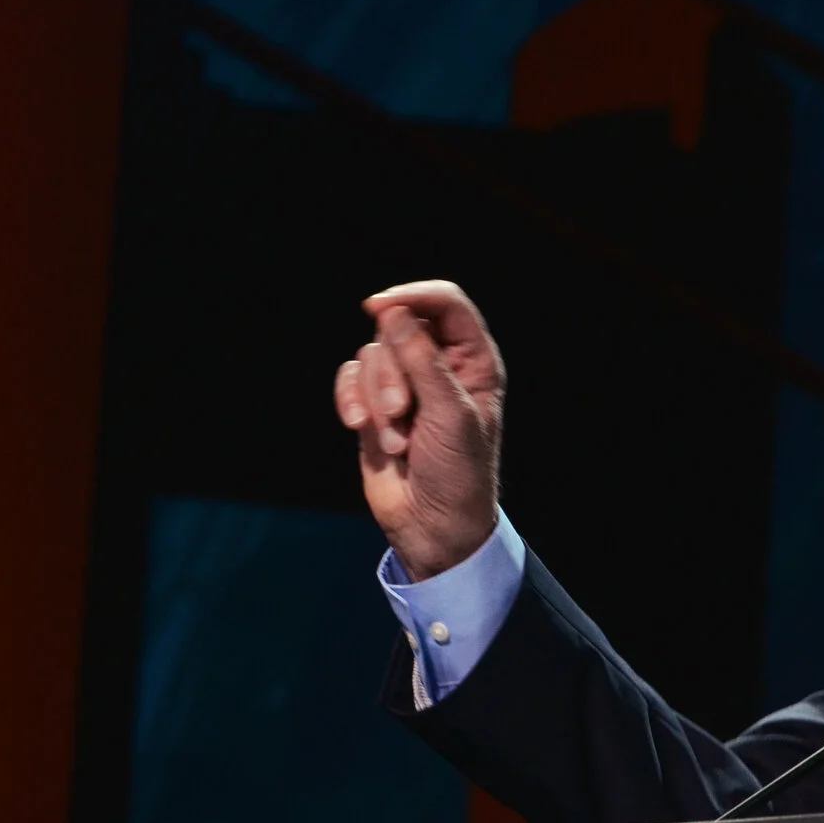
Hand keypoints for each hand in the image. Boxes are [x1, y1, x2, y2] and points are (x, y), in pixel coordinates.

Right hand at [333, 280, 504, 579]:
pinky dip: (350, 400)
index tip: (379, 307)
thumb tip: (394, 314)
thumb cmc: (458, 473)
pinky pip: (349, 378)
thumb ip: (424, 361)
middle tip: (402, 413)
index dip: (413, 296)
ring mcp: (405, 385)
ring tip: (395, 439)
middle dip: (392, 371)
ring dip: (375, 398)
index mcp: (474, 362)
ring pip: (370, 355)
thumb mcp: (451, 415)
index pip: (446, 304)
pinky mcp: (373, 404)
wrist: (433, 525)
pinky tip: (358, 427)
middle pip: (399, 328)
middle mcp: (439, 366)